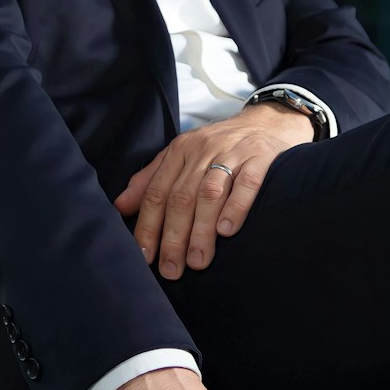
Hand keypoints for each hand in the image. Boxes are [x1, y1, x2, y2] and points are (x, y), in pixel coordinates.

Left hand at [113, 105, 311, 278]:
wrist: (269, 121)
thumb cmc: (221, 146)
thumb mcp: (183, 156)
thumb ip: (151, 179)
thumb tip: (120, 207)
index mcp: (180, 151)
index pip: (157, 192)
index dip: (148, 226)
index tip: (144, 257)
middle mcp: (203, 150)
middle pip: (181, 196)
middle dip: (173, 236)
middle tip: (171, 269)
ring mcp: (233, 153)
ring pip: (210, 193)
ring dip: (201, 230)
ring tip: (198, 261)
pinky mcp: (261, 157)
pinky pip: (247, 182)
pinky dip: (235, 207)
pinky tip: (227, 230)